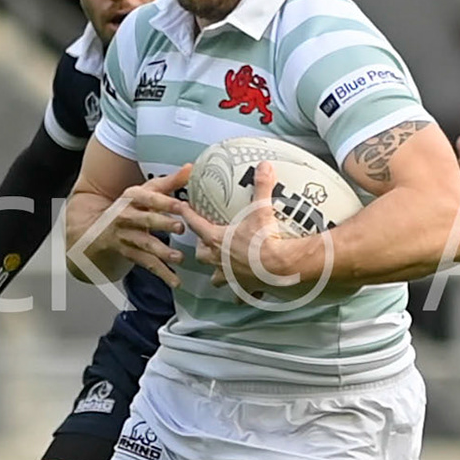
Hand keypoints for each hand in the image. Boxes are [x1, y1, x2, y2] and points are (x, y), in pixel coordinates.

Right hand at [74, 165, 190, 286]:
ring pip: (144, 244)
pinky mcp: (128, 253)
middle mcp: (126, 216)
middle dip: (162, 224)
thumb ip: (170, 181)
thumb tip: (191, 168)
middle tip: (180, 228)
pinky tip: (175, 280)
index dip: (164, 202)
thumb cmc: (132, 207)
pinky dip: (161, 273)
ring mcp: (125, 236)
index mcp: (132, 197)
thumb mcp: (146, 192)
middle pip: (145, 220)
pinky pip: (146, 264)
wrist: (99, 230)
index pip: (148, 198)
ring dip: (162, 252)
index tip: (181, 206)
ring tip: (179, 258)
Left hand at [178, 161, 318, 303]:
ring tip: (223, 268)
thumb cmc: (265, 240)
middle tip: (207, 242)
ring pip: (216, 277)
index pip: (196, 224)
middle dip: (202, 249)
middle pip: (201, 255)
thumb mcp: (261, 210)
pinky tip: (247, 291)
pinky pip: (239, 293)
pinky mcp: (244, 288)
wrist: (279, 267)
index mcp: (217, 239)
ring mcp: (231, 276)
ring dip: (218, 273)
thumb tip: (264, 165)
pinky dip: (241, 292)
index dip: (187, 214)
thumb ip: (261, 187)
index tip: (180, 207)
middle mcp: (219, 259)